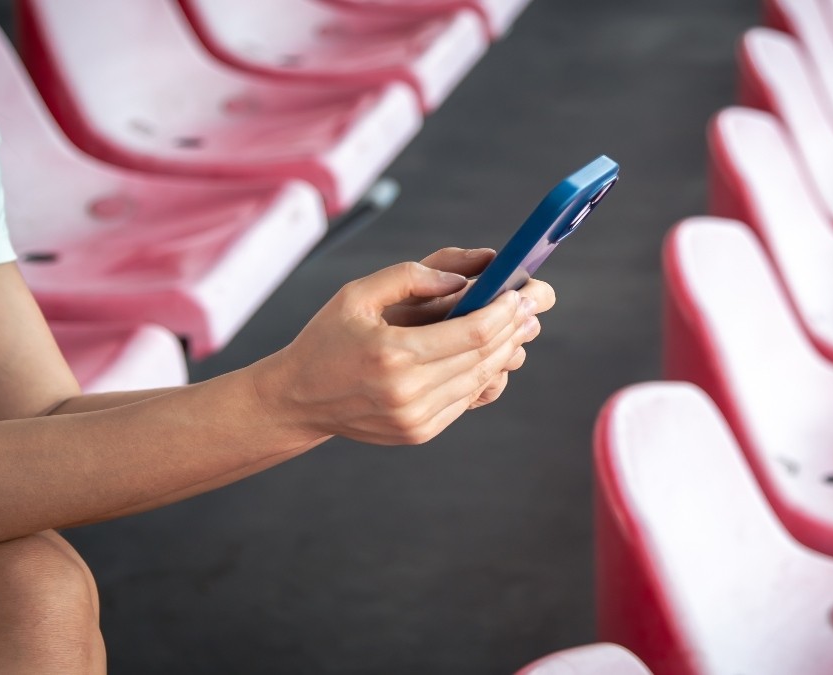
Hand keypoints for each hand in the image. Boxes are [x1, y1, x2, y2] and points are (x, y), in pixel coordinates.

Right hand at [252, 251, 552, 445]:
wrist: (298, 400)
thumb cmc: (327, 339)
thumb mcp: (356, 295)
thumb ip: (409, 277)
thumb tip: (462, 279)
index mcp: (393, 355)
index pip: (471, 334)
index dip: (503, 313)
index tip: (520, 293)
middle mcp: (407, 392)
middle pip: (483, 357)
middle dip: (513, 328)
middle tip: (534, 307)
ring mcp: (415, 418)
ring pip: (480, 380)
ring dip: (506, 352)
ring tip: (523, 327)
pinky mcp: (419, 432)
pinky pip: (466, 400)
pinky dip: (486, 375)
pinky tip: (498, 354)